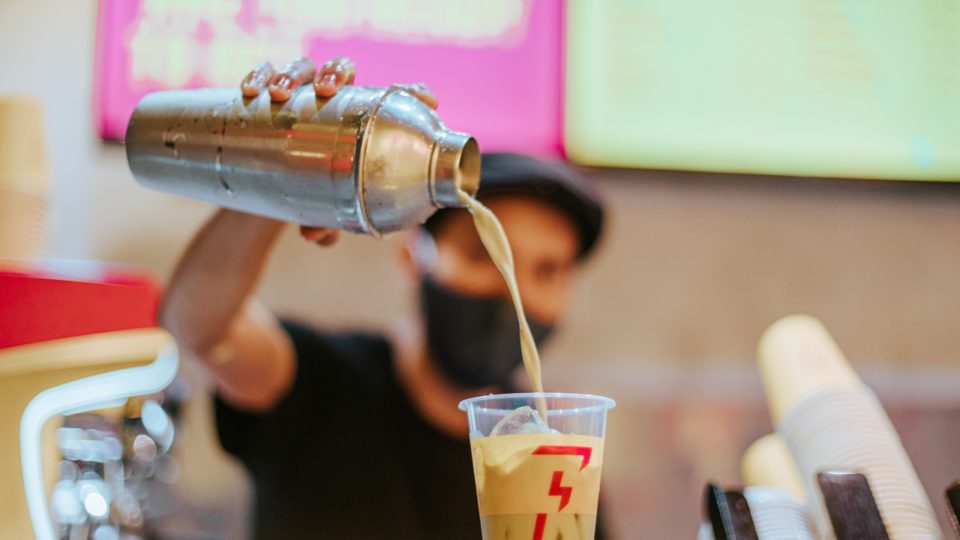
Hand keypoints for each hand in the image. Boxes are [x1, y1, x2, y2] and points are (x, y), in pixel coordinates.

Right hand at [239, 56, 440, 245]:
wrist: (273, 194)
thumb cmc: (316, 198)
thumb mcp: (328, 212)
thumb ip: (326, 222)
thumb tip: (314, 237)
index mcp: (360, 119)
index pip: (390, 94)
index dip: (410, 92)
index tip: (424, 99)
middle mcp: (332, 100)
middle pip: (340, 69)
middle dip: (334, 72)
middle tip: (325, 90)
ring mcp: (299, 94)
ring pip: (300, 68)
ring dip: (291, 74)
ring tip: (280, 94)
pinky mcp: (266, 96)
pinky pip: (262, 76)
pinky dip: (258, 77)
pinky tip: (250, 91)